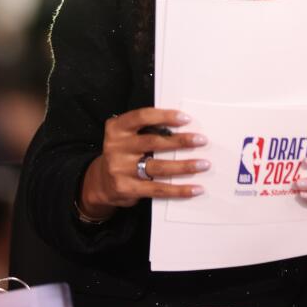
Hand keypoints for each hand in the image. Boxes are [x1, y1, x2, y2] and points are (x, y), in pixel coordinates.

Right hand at [79, 107, 209, 220]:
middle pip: (153, 142)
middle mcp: (116, 147)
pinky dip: (179, 190)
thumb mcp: (127, 136)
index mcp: (117, 128)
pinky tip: (195, 188)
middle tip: (201, 140)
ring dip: (184, 166)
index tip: (186, 118)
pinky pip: (158, 189)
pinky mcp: (127, 189)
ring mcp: (120, 169)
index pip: (142, 117)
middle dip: (180, 141)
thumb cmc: (124, 153)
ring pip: (158, 167)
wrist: (102, 183)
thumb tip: (184, 127)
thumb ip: (147, 130)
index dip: (165, 116)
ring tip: (203, 164)